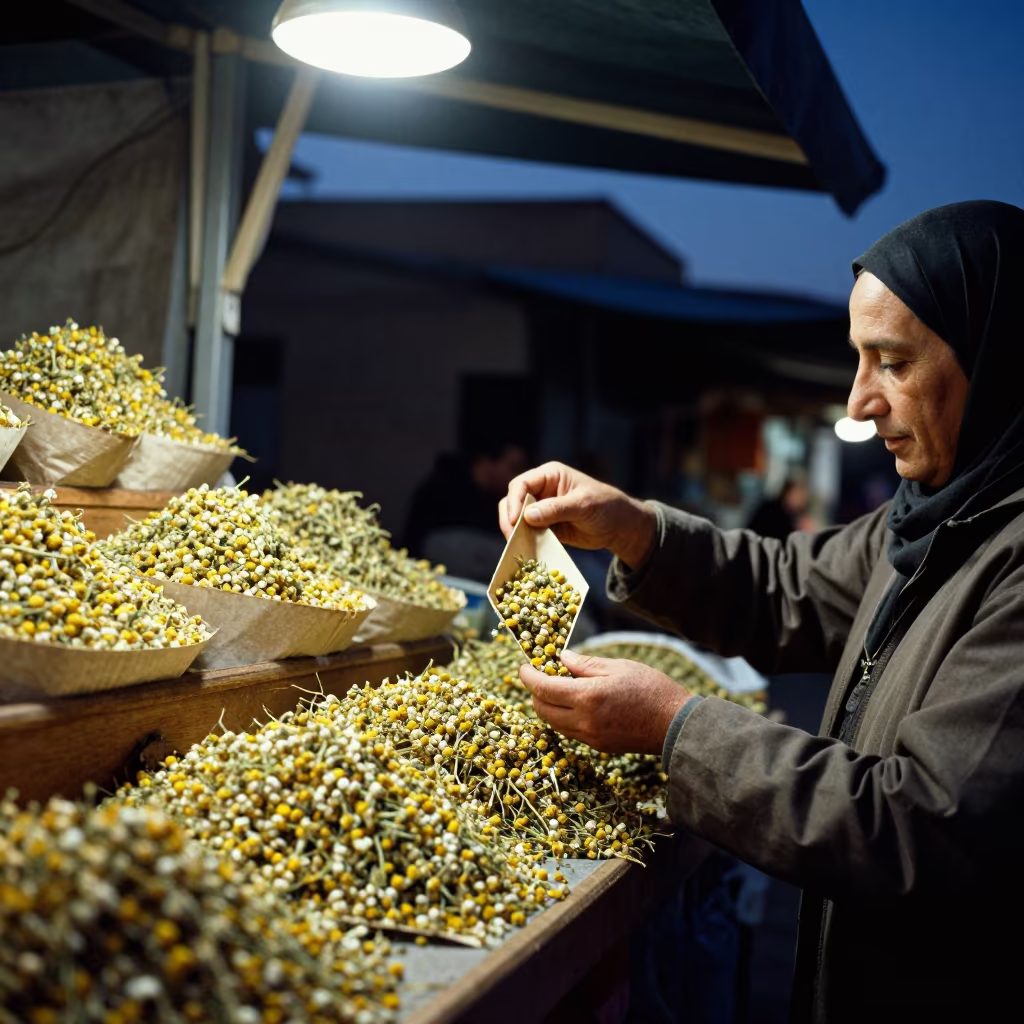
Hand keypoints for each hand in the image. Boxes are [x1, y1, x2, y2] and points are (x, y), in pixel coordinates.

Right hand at [498, 461, 657, 569]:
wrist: (619, 527)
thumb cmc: (606, 506)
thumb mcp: (583, 505)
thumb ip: (556, 509)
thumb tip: (528, 515)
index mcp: (550, 475)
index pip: (522, 484)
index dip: (514, 501)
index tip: (514, 520)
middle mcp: (542, 489)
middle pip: (513, 500)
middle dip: (510, 518)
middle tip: (511, 537)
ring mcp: (541, 508)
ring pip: (517, 518)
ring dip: (515, 531)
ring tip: (517, 546)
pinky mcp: (544, 526)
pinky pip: (527, 533)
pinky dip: (524, 541)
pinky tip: (525, 551)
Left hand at [519, 650, 691, 754]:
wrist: (676, 724)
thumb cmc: (651, 689)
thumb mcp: (618, 667)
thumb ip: (585, 665)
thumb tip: (561, 659)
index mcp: (587, 697)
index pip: (544, 689)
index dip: (528, 677)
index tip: (523, 668)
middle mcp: (584, 721)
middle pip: (543, 710)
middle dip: (535, 693)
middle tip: (538, 677)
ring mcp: (590, 737)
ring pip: (554, 723)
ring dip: (548, 707)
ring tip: (557, 689)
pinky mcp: (598, 746)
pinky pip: (570, 732)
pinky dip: (564, 718)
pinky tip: (575, 704)